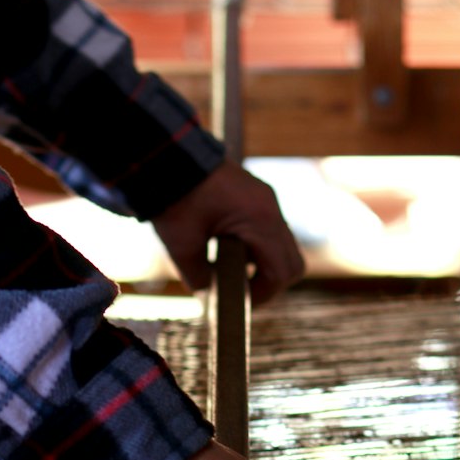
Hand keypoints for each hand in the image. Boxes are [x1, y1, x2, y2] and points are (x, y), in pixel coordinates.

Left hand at [152, 159, 303, 304]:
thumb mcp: (181, 246)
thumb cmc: (176, 199)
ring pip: (282, 247)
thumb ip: (198, 276)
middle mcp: (271, 209)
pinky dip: (255, 248)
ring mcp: (266, 201)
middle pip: (291, 261)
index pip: (282, 271)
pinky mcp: (256, 198)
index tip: (241, 303)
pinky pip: (268, 232)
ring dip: (262, 265)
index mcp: (260, 220)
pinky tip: (228, 252)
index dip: (265, 294)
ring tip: (231, 274)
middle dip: (269, 283)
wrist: (167, 156)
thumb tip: (208, 293)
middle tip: (240, 293)